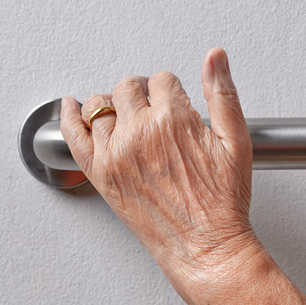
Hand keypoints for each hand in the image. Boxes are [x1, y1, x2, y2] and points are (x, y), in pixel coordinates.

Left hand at [60, 48, 255, 279]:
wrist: (204, 247)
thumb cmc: (222, 203)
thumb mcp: (236, 141)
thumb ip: (223, 93)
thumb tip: (216, 57)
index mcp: (173, 118)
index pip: (162, 80)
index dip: (170, 91)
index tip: (174, 104)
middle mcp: (140, 131)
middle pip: (129, 87)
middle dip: (142, 93)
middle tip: (152, 110)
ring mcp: (115, 152)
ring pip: (99, 104)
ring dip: (112, 104)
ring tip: (124, 116)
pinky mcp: (100, 173)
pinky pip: (73, 134)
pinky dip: (69, 116)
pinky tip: (71, 108)